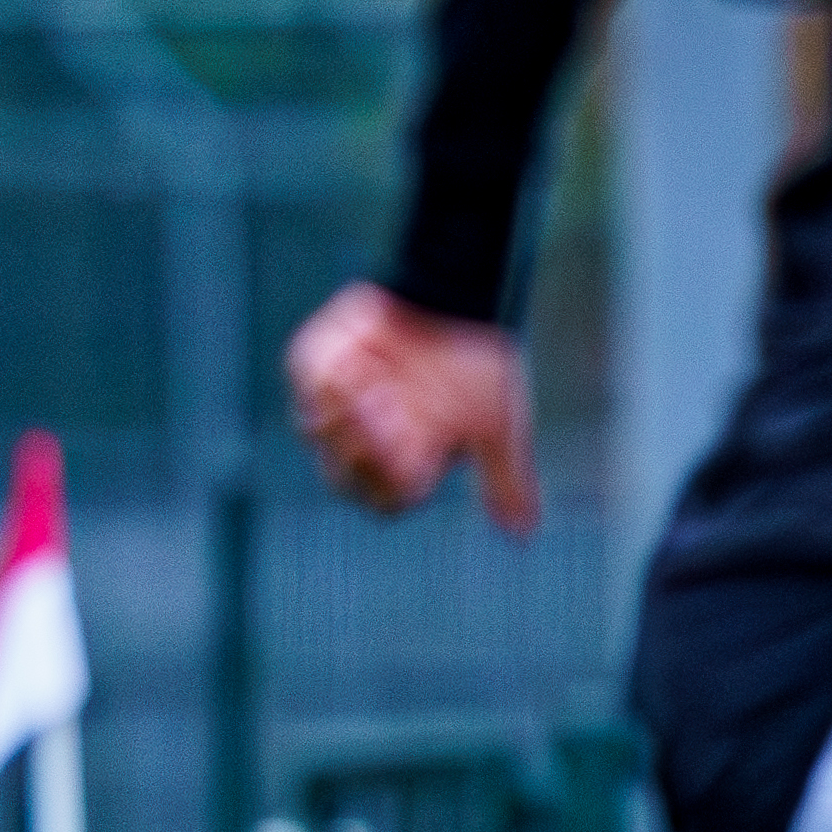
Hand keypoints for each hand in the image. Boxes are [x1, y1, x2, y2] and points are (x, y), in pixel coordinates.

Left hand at [285, 282, 541, 533]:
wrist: (457, 300)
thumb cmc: (474, 368)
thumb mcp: (498, 426)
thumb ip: (506, 479)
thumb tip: (523, 531)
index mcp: (398, 464)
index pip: (383, 500)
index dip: (398, 481)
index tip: (425, 450)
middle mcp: (359, 440)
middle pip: (341, 477)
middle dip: (370, 448)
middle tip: (397, 414)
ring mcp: (332, 402)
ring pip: (317, 431)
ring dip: (352, 413)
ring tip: (383, 386)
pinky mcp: (315, 362)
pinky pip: (307, 381)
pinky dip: (331, 376)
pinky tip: (365, 363)